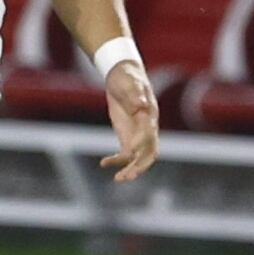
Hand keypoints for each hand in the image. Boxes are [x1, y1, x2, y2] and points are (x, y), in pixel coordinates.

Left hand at [100, 56, 161, 180]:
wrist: (121, 75)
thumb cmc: (127, 77)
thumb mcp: (129, 82)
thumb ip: (135, 95)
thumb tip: (141, 105)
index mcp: (150, 115)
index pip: (150, 133)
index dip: (141, 142)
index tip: (130, 150)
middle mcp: (147, 127)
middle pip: (149, 152)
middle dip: (141, 166)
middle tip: (129, 176)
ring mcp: (137, 133)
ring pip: (138, 157)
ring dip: (130, 169)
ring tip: (118, 179)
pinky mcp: (127, 136)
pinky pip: (124, 153)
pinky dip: (116, 160)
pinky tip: (103, 163)